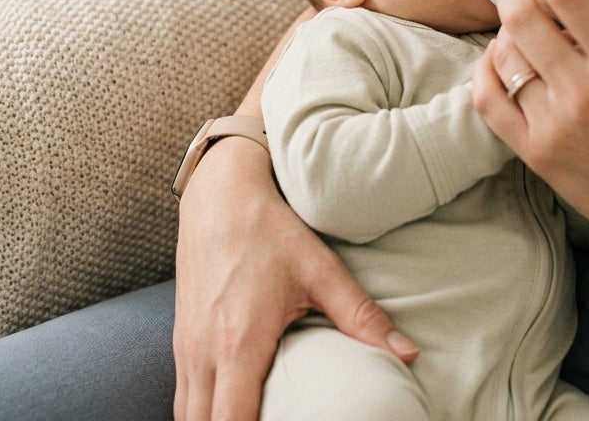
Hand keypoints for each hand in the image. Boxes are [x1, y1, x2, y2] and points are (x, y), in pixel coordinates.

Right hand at [173, 136, 417, 420]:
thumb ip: (361, 317)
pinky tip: (228, 412)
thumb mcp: (319, 269)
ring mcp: (185, 347)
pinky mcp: (180, 339)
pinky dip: (201, 412)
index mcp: (238, 342)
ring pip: (184, 414)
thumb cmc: (267, 227)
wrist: (219, 191)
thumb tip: (408, 354)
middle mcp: (202, 352)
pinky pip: (182, 395)